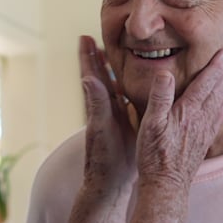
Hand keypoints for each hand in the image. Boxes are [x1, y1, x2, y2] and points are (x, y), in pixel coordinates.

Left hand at [78, 35, 135, 197]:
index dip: (88, 57)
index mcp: (100, 107)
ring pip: (115, 89)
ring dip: (114, 72)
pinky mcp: (126, 128)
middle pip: (102, 78)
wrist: (111, 185)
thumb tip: (87, 77)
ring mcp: (115, 119)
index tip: (84, 37)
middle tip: (96, 38)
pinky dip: (129, 92)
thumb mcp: (101, 129)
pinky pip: (127, 103)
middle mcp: (105, 110)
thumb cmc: (104, 160)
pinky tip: (137, 89)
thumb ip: (96, 104)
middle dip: (98, 58)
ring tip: (117, 57)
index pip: (93, 75)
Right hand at [133, 49, 222, 187]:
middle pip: (216, 91)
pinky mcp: (201, 143)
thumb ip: (159, 97)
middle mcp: (199, 120)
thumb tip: (164, 73)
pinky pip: (216, 122)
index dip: (214, 67)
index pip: (204, 84)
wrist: (166, 185)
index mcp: (187, 112)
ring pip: (218, 104)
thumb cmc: (154, 154)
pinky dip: (222, 111)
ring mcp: (202, 132)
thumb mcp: (151, 123)